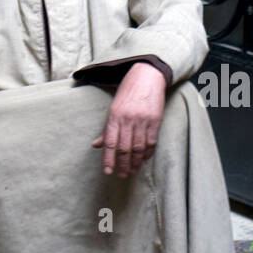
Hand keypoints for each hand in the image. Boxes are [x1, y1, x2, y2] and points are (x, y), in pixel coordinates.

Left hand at [91, 62, 166, 178]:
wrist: (147, 76)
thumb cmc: (128, 92)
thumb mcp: (113, 108)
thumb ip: (107, 129)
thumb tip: (96, 145)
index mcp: (115, 116)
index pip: (110, 142)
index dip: (108, 159)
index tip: (108, 171)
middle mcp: (128, 119)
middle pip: (124, 148)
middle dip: (123, 164)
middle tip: (122, 175)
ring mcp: (143, 120)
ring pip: (138, 148)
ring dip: (135, 162)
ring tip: (133, 170)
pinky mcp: (155, 121)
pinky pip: (151, 142)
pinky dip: (147, 153)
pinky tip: (144, 159)